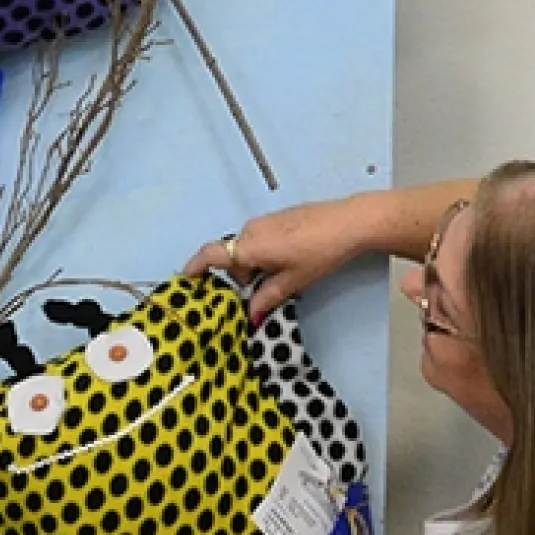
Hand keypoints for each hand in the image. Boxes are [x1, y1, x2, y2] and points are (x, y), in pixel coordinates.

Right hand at [181, 196, 372, 321]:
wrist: (349, 222)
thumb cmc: (320, 252)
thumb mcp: (292, 281)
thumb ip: (266, 299)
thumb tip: (251, 316)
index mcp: (249, 246)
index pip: (210, 256)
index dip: (194, 269)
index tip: (185, 281)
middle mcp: (250, 230)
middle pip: (231, 257)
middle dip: (240, 277)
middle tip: (261, 292)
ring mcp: (264, 222)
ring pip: (246, 249)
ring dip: (255, 266)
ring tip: (284, 275)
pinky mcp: (277, 218)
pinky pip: (259, 239)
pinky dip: (264, 254)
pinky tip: (290, 260)